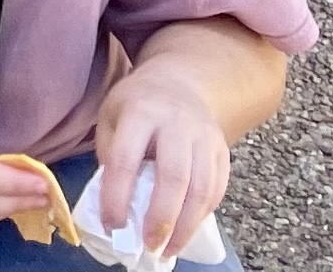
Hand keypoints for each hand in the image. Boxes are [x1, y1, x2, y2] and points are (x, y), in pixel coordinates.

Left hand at [95, 63, 235, 264]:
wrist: (179, 82)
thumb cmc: (137, 106)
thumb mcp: (112, 116)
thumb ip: (110, 156)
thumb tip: (115, 208)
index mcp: (140, 111)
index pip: (126, 159)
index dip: (117, 196)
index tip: (112, 225)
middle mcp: (176, 122)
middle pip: (174, 176)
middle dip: (160, 217)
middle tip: (147, 244)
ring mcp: (204, 136)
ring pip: (201, 188)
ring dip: (185, 227)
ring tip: (167, 249)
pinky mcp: (222, 151)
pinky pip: (216, 191)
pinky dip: (201, 217)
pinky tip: (185, 232)